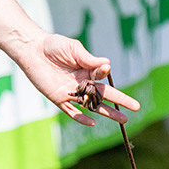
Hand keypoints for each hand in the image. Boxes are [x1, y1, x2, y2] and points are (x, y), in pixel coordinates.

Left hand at [20, 32, 140, 125]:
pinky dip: (81, 117)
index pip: (102, 77)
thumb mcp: (74, 49)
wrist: (32, 50)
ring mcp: (71, 93)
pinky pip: (72, 111)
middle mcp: (82, 83)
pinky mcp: (59, 99)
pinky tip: (92, 122)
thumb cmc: (53, 46)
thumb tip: (107, 65)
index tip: (105, 68)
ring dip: (107, 113)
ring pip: (92, 106)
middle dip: (120, 101)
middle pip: (104, 95)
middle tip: (136, 107)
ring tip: (123, 120)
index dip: (104, 73)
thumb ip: (89, 59)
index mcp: (87, 70)